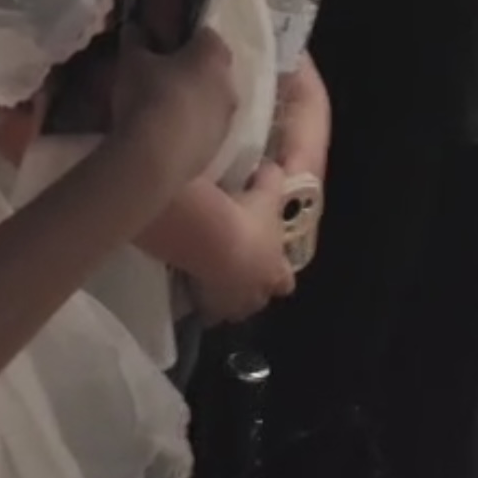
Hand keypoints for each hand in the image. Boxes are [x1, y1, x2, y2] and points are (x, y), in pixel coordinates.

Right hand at [111, 27, 236, 195]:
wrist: (155, 156)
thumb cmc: (148, 95)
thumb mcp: (132, 61)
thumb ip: (136, 40)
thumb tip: (135, 27)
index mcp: (214, 54)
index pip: (206, 35)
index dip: (186, 38)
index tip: (166, 44)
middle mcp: (230, 84)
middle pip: (214, 69)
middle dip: (193, 71)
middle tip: (164, 75)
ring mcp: (227, 119)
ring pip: (212, 102)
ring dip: (195, 102)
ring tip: (163, 108)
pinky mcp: (218, 147)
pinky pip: (206, 129)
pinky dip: (191, 128)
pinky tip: (168, 134)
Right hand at [193, 161, 296, 323]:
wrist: (209, 238)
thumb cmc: (245, 216)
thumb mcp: (267, 190)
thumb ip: (273, 180)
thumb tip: (274, 168)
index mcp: (275, 271)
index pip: (284, 281)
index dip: (278, 271)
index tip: (270, 261)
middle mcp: (255, 294)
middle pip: (257, 299)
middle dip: (251, 286)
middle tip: (237, 266)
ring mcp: (229, 305)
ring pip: (230, 308)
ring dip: (225, 295)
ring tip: (212, 274)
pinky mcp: (204, 307)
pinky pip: (204, 308)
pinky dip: (200, 298)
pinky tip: (192, 281)